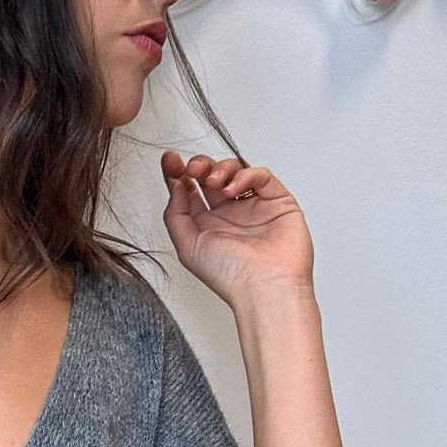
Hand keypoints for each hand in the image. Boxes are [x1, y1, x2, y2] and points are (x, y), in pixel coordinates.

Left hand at [160, 151, 314, 308]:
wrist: (264, 286)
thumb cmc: (229, 276)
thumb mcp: (188, 246)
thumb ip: (176, 214)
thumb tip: (175, 185)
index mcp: (207, 227)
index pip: (191, 192)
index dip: (178, 174)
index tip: (170, 160)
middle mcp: (229, 215)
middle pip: (211, 177)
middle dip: (199, 166)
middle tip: (192, 168)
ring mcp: (253, 207)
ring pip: (236, 171)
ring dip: (220, 168)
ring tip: (213, 181)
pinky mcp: (277, 201)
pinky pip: (261, 176)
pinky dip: (246, 175)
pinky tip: (234, 189)